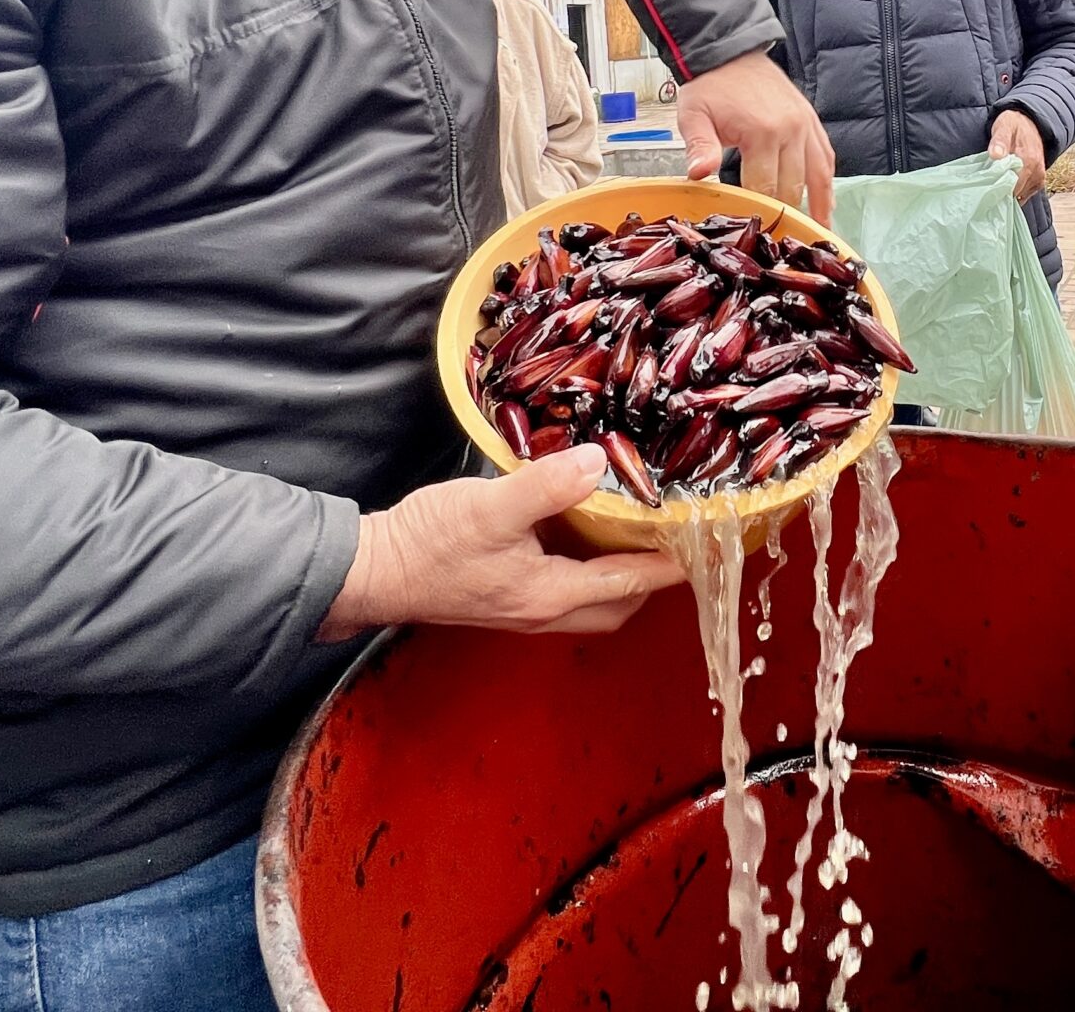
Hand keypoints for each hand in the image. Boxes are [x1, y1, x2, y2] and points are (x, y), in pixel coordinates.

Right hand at [316, 445, 685, 641]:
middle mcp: (542, 610)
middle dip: (649, 581)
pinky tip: (578, 527)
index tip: (704, 550)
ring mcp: (521, 606)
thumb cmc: (428, 544)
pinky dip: (584, 564)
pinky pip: (562, 586)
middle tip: (671, 542)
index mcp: (549, 594)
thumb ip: (548, 485)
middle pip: (616, 605)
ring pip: (590, 599)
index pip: (629, 583)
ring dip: (617, 575)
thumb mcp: (491, 505)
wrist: (370, 571)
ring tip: (635, 531)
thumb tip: (598, 463)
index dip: (669, 567)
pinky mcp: (504, 594)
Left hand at [679, 49, 834, 223]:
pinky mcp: (811, 122)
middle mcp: (791, 131)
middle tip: (781, 242)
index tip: (757, 236)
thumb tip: (699, 174)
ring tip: (816, 235)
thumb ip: (699, 147)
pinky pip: (826, 158)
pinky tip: (826, 206)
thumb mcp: (694, 115)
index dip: (760, 213)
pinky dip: (827, 184)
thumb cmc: (710, 87)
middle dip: (785, 215)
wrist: (730, 53)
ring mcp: (805, 126)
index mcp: (762, 132)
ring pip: (817, 177)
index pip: (764, 187)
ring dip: (817, 207)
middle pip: (792, 187)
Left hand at [988, 110, 1046, 201]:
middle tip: (989, 185)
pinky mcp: (1039, 179)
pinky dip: (1016, 192)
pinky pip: (1026, 193)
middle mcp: (1036, 170)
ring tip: (998, 182)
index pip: (1011, 184)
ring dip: (1008, 192)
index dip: (997, 188)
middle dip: (1002, 191)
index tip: (986, 186)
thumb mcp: (1004, 126)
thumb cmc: (1014, 125)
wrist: (1031, 123)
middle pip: (1015, 191)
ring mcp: (1039, 176)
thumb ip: (1000, 140)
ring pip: (1020, 194)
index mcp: (1027, 159)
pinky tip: (1008, 184)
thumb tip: (996, 154)